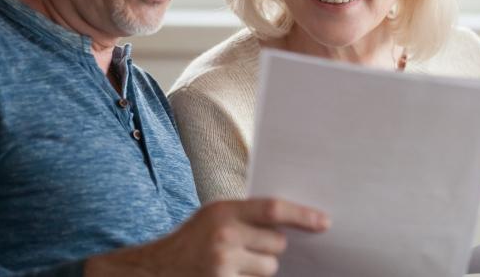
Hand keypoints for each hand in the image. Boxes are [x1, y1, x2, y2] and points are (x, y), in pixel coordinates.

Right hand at [85, 198, 329, 276]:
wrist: (155, 270)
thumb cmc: (193, 240)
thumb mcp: (215, 216)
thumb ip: (248, 216)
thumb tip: (294, 222)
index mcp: (223, 210)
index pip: (273, 209)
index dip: (303, 215)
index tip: (325, 222)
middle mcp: (223, 236)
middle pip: (277, 244)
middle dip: (271, 247)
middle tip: (248, 246)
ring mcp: (222, 265)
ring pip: (270, 268)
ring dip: (260, 267)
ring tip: (234, 263)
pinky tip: (228, 275)